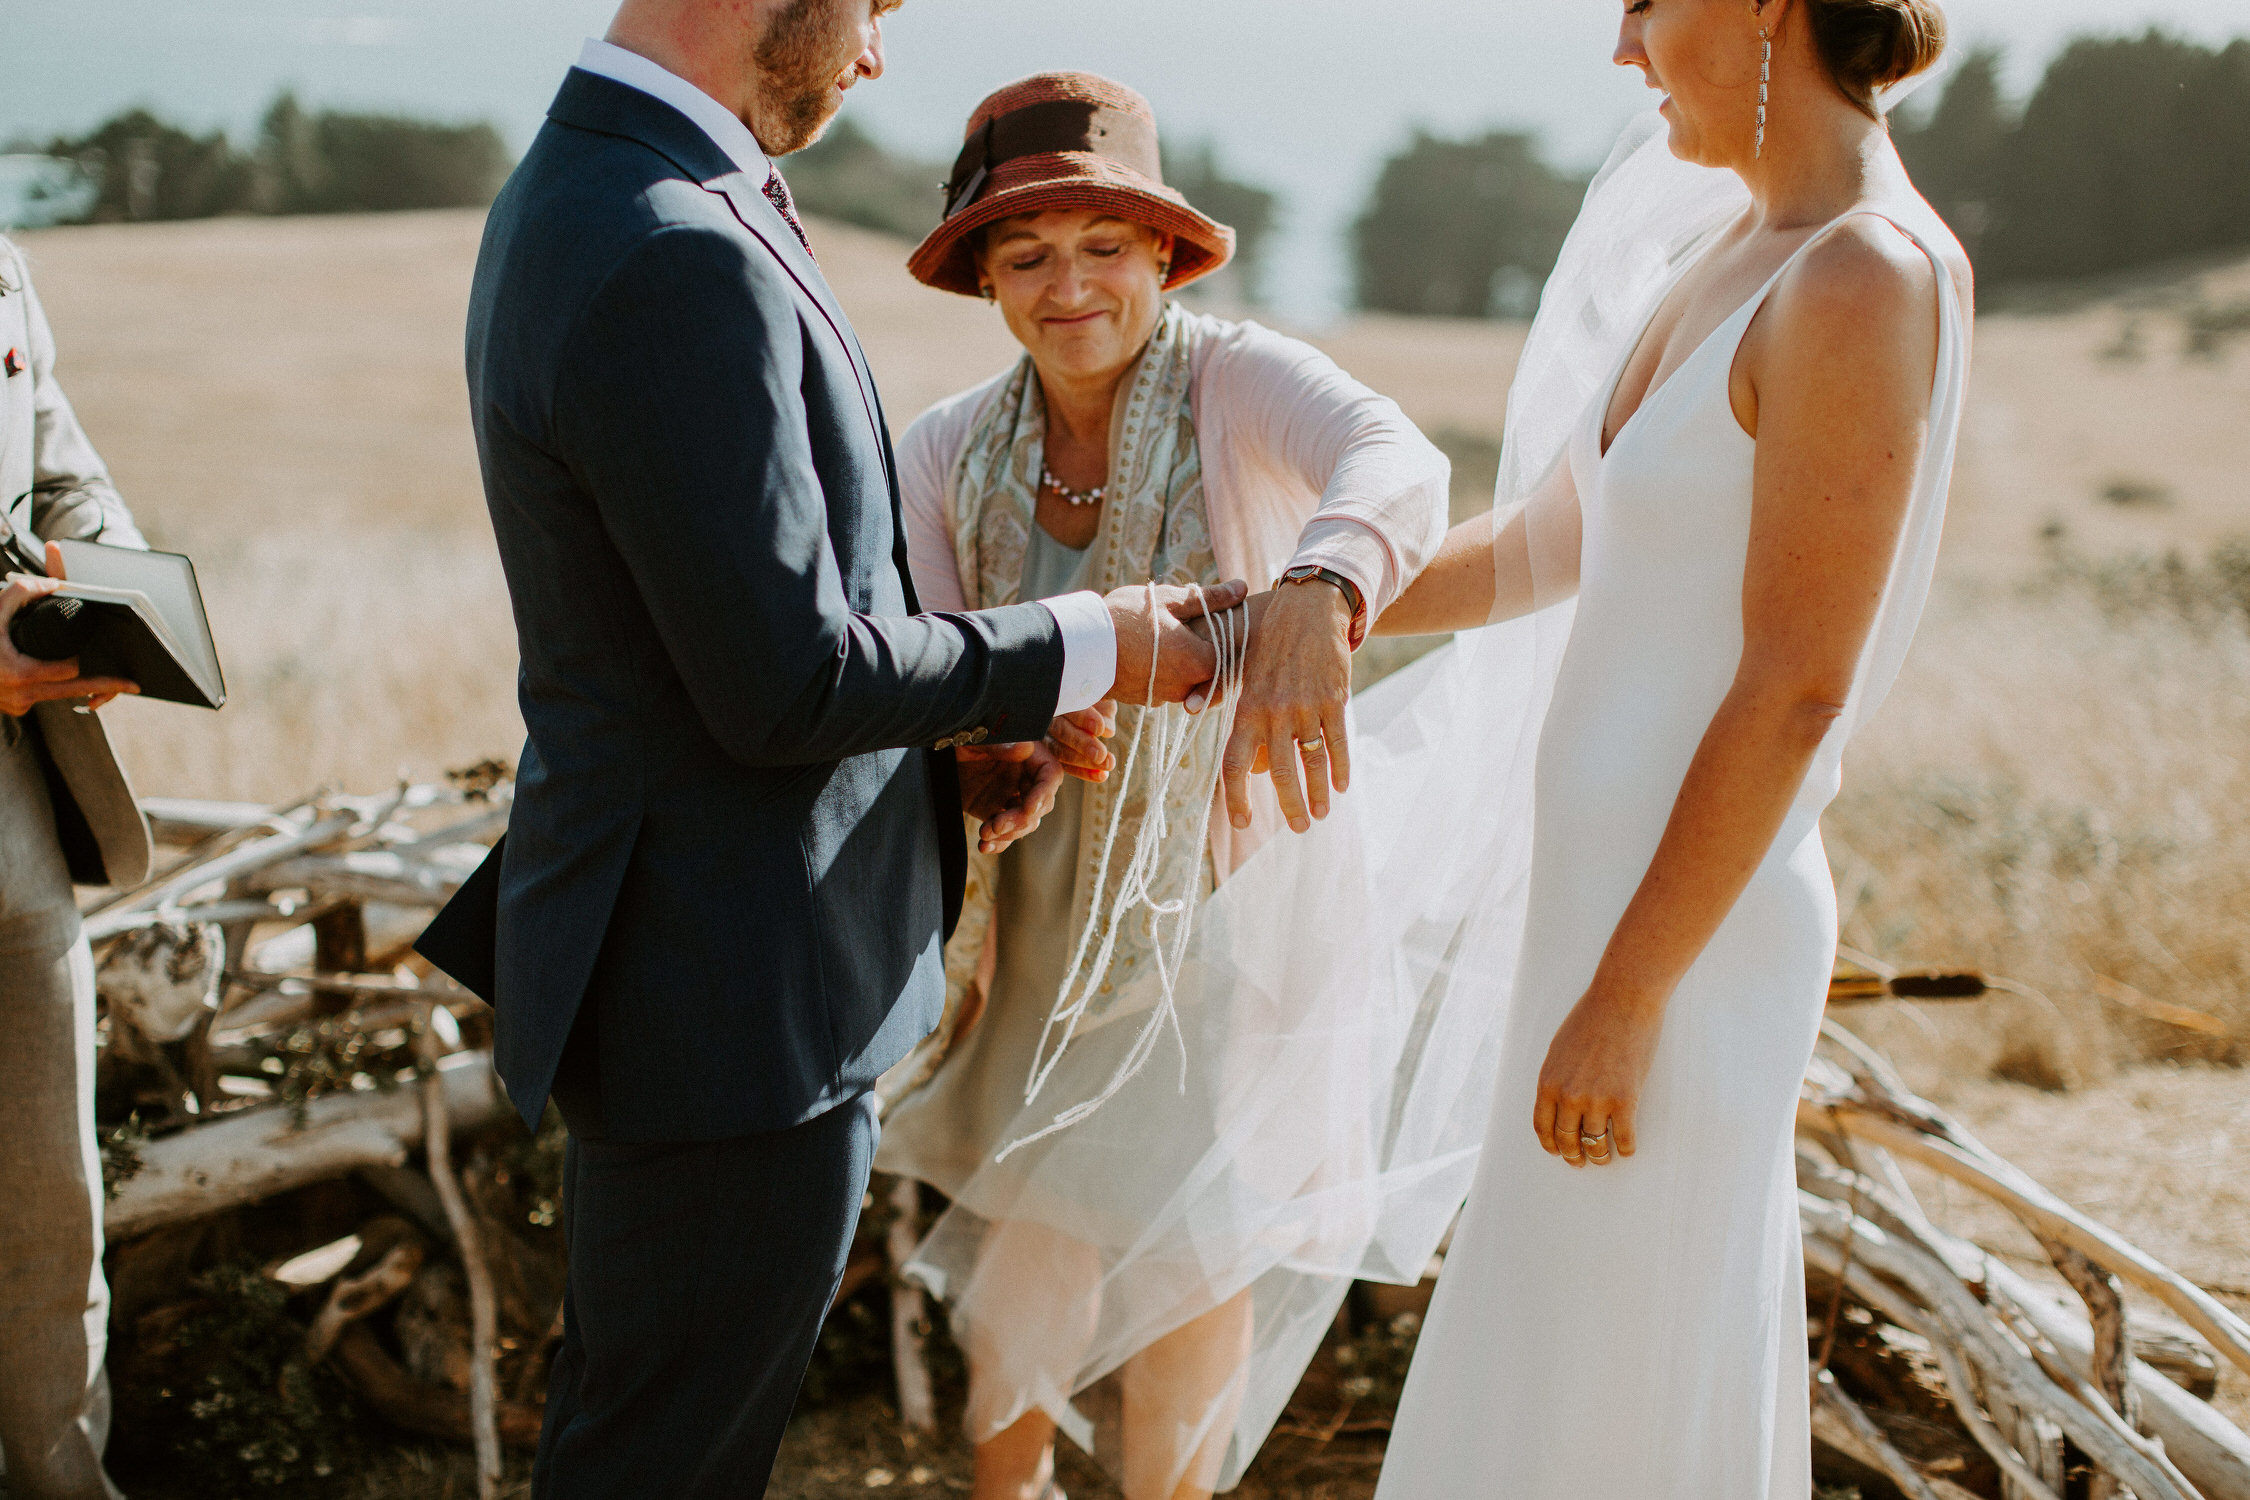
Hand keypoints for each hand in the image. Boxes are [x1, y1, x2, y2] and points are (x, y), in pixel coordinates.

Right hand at [0, 542, 137, 716]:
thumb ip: (21, 592)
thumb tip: (52, 584)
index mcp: (19, 673)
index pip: (71, 671)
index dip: (88, 662)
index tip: (107, 657)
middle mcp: (21, 695)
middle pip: (76, 691)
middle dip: (104, 686)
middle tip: (132, 684)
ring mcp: (17, 705)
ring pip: (60, 697)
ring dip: (80, 687)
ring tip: (110, 681)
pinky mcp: (14, 709)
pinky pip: (43, 699)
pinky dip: (55, 688)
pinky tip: (71, 678)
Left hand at [956, 740, 1065, 853]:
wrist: (936, 753)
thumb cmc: (960, 736)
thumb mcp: (977, 739)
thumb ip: (1000, 744)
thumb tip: (1026, 748)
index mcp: (1027, 755)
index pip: (1050, 775)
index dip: (1044, 794)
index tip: (1028, 808)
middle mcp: (1023, 777)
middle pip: (1040, 805)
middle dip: (1021, 820)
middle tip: (997, 825)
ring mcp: (1010, 796)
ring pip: (1025, 823)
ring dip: (1008, 834)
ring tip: (984, 834)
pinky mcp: (994, 812)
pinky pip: (1004, 833)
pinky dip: (997, 843)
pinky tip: (984, 847)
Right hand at [1046, 699, 1115, 782]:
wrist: (1086, 695)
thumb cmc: (1094, 693)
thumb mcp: (1101, 694)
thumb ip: (1103, 708)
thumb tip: (1106, 731)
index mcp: (1057, 694)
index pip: (1067, 705)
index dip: (1083, 717)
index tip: (1100, 729)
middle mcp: (1046, 714)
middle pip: (1060, 730)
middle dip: (1082, 744)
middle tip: (1101, 755)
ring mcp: (1046, 735)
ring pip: (1059, 750)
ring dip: (1084, 761)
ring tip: (1107, 765)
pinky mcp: (1053, 753)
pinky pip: (1065, 765)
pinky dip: (1084, 772)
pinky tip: (1102, 776)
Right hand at [1103, 580, 1250, 707]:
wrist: (1079, 649)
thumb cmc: (1126, 619)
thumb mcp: (1170, 600)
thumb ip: (1210, 598)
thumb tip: (1242, 588)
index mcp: (1200, 661)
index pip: (1232, 653)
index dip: (1230, 634)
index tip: (1223, 619)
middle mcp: (1187, 686)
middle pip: (1211, 669)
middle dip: (1206, 647)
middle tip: (1193, 625)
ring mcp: (1165, 696)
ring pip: (1188, 678)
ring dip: (1184, 659)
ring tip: (1168, 634)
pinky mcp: (1146, 699)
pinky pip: (1166, 684)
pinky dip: (1165, 669)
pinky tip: (1152, 649)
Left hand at [1222, 583, 1353, 834]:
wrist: (1308, 608)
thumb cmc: (1267, 638)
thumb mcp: (1238, 664)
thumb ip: (1221, 693)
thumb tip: (1195, 713)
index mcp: (1247, 709)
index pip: (1235, 763)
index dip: (1237, 796)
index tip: (1242, 821)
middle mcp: (1274, 712)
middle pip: (1278, 772)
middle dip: (1289, 806)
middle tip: (1297, 829)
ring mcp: (1306, 707)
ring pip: (1312, 762)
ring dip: (1317, 794)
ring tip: (1320, 815)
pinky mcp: (1333, 699)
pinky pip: (1337, 741)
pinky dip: (1341, 767)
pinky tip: (1341, 786)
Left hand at [1531, 983, 1665, 1168]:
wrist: (1622, 1001)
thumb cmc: (1591, 1019)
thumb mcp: (1559, 1049)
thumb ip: (1556, 1078)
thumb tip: (1559, 1103)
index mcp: (1548, 1082)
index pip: (1543, 1127)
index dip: (1551, 1145)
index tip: (1559, 1152)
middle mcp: (1568, 1096)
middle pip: (1567, 1139)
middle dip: (1574, 1155)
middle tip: (1581, 1161)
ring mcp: (1596, 1100)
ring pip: (1595, 1144)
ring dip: (1600, 1156)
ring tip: (1605, 1157)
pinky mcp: (1625, 1100)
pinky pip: (1624, 1138)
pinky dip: (1625, 1148)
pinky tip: (1626, 1148)